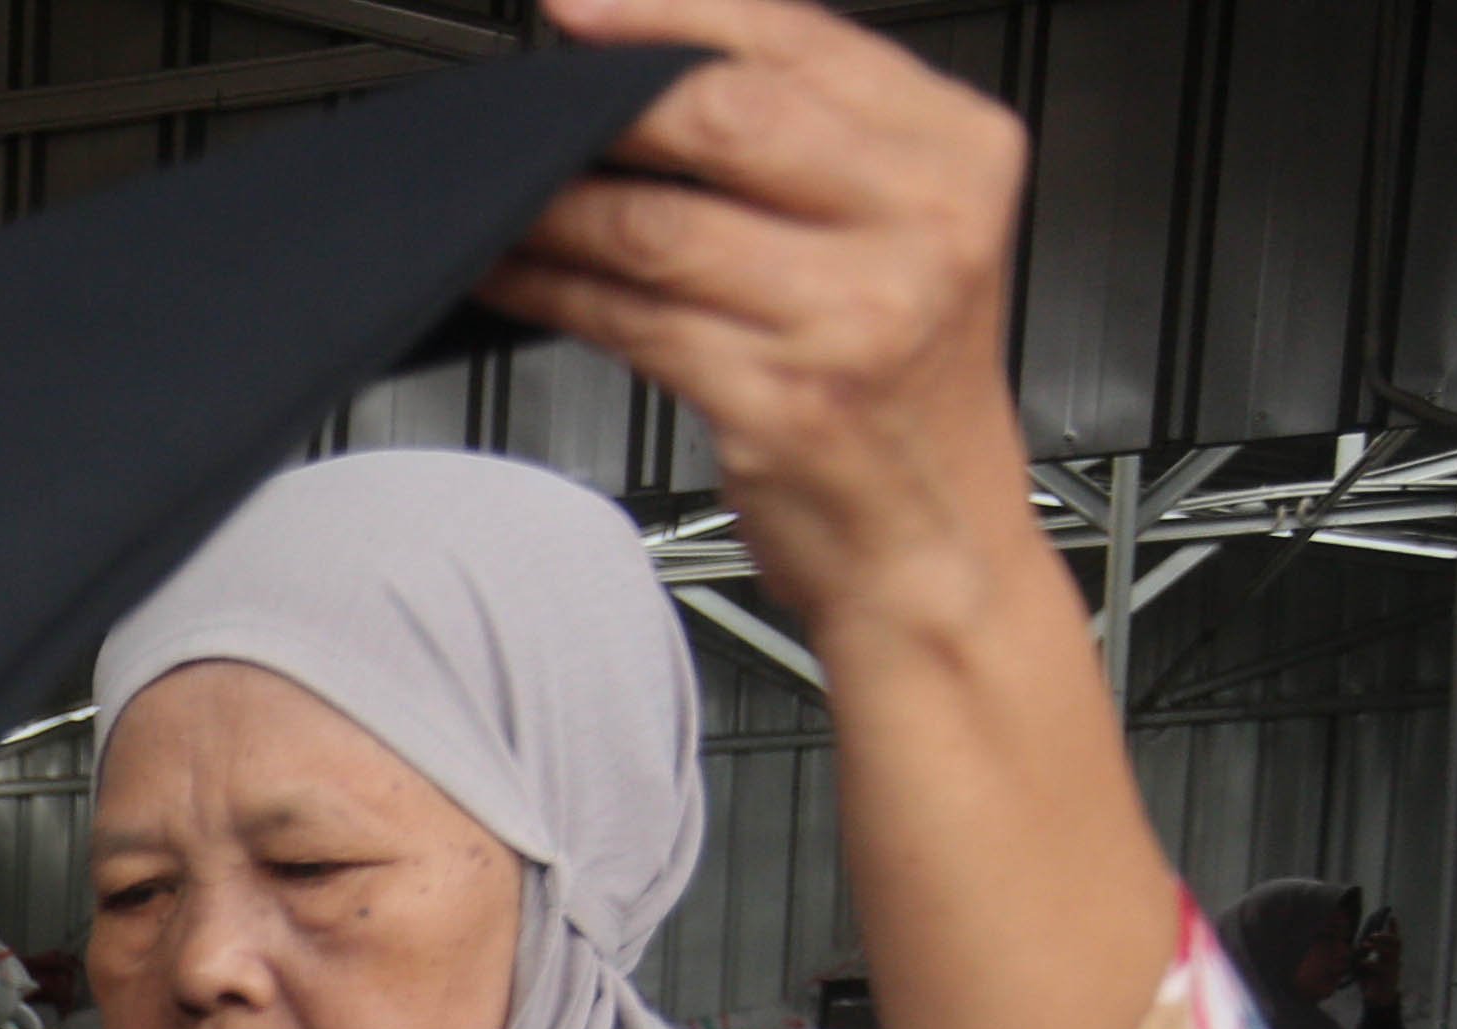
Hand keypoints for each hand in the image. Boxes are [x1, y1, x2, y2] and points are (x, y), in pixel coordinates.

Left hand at [478, 0, 1041, 657]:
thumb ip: (816, 140)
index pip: (800, 39)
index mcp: (958, 151)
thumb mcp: (906, 233)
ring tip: (497, 192)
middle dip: (605, 107)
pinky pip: (630, 319)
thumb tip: (658, 63)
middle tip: (528, 103)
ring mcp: (854, 314)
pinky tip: (513, 270)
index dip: (671, 9)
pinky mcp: (780, 399)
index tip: (579, 9)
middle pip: (724, 117)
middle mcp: (923, 222)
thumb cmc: (903, 391)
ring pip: (657, 224)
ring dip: (553, 205)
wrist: (936, 546)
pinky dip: (553, 288)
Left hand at [1353, 907, 1405, 1012]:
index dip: (1394, 928)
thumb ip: (1360, 956)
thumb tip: (1354, 945)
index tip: (1391, 916)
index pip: (1394, 939)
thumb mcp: (1362, 965)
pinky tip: (1363, 962)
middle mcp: (1394, 959)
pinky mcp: (1389, 978)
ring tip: (1367, 943)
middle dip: (1385, 936)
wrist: (1376, 999)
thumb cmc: (1370, 980)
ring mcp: (1393, 968)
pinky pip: (1382, 968)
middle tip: (1371, 935)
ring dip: (1379, 946)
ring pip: (1392, 953)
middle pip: (1396, 943)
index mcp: (1389, 955)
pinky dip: (1371, 964)